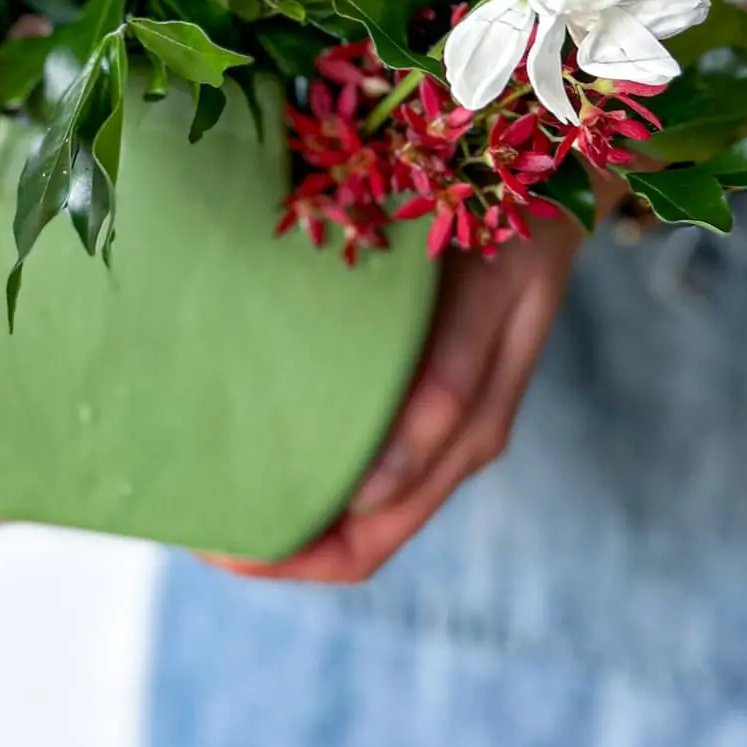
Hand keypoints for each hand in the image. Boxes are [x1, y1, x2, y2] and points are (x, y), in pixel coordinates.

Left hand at [207, 209, 585, 584]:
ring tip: (210, 483)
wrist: (556, 188)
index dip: (290, 559)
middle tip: (190, 517)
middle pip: (354, 541)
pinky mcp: (432, 394)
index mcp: (462, 435)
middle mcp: (452, 446)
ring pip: (355, 510)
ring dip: (286, 504)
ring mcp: (444, 426)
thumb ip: (446, 389)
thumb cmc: (507, 235)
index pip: (363, 542)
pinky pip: (366, 456)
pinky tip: (258, 432)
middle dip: (273, 543)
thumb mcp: (484, 300)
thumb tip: (371, 491)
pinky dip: (311, 460)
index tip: (214, 542)